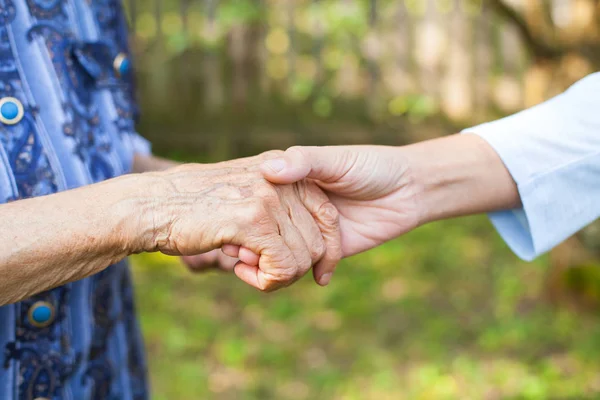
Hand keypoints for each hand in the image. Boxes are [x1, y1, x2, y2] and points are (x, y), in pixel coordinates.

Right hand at [138, 152, 341, 290]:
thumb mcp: (243, 195)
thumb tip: (307, 244)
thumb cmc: (194, 207)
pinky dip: (267, 281)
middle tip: (263, 270)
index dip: (326, 251)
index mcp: (283, 170)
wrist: (151, 205)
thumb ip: (277, 208)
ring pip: (302, 259)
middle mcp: (281, 180)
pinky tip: (241, 271)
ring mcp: (268, 198)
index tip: (320, 275)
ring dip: (277, 277)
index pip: (328, 216)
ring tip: (247, 268)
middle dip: (296, 269)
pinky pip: (283, 266)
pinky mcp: (252, 219)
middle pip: (318, 243)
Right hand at [259, 136, 518, 260]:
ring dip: (267, 262)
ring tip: (253, 269)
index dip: (242, 216)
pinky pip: (306, 267)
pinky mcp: (329, 251)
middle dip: (250, 246)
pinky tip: (277, 278)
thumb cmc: (370, 166)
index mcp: (292, 182)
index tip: (227, 227)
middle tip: (237, 255)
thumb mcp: (334, 160)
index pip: (256, 202)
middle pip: (264, 231)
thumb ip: (303, 163)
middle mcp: (297, 207)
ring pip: (281, 251)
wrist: (409, 189)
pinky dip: (291, 275)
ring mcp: (312, 231)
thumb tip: (267, 170)